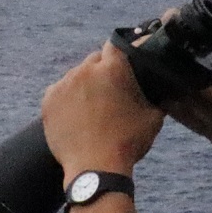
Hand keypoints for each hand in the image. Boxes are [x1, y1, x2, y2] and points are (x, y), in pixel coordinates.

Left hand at [42, 43, 163, 177]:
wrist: (94, 168)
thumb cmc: (127, 141)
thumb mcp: (154, 115)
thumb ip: (156, 94)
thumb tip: (162, 85)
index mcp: (113, 69)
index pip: (116, 44)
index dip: (122, 51)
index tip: (125, 60)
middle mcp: (85, 70)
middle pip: (94, 60)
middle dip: (103, 70)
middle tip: (112, 90)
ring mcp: (64, 84)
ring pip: (76, 75)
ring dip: (85, 84)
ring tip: (94, 106)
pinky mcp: (48, 100)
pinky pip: (60, 90)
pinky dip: (68, 98)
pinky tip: (78, 114)